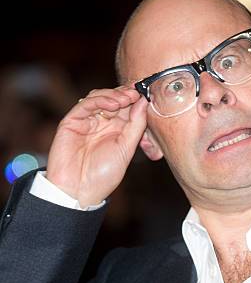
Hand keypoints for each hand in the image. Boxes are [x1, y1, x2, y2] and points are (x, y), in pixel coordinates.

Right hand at [46, 86, 147, 206]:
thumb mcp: (126, 149)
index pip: (127, 108)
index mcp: (117, 131)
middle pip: (114, 99)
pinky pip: (85, 104)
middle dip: (125, 94)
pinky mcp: (72, 121)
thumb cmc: (103, 175)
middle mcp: (102, 124)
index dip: (136, 99)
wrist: (78, 190)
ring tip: (125, 99)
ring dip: (114, 95)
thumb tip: (143, 102)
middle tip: (136, 92)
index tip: (146, 93)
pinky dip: (99, 100)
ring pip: (99, 97)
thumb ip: (135, 125)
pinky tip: (112, 103)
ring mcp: (87, 121)